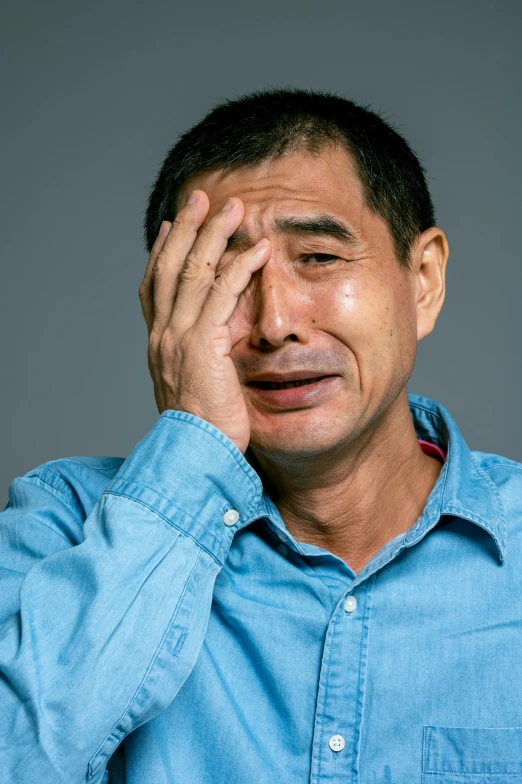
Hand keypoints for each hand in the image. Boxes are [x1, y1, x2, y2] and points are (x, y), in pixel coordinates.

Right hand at [139, 190, 270, 452]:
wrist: (195, 457)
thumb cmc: (203, 431)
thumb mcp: (195, 387)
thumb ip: (201, 358)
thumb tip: (216, 344)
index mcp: (159, 344)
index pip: (154, 287)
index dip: (163, 252)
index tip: (174, 227)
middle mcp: (162, 335)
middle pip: (168, 267)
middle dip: (185, 229)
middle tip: (201, 198)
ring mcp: (177, 338)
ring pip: (193, 272)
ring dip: (214, 235)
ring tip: (234, 208)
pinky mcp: (202, 345)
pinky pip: (222, 295)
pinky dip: (240, 268)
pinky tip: (258, 249)